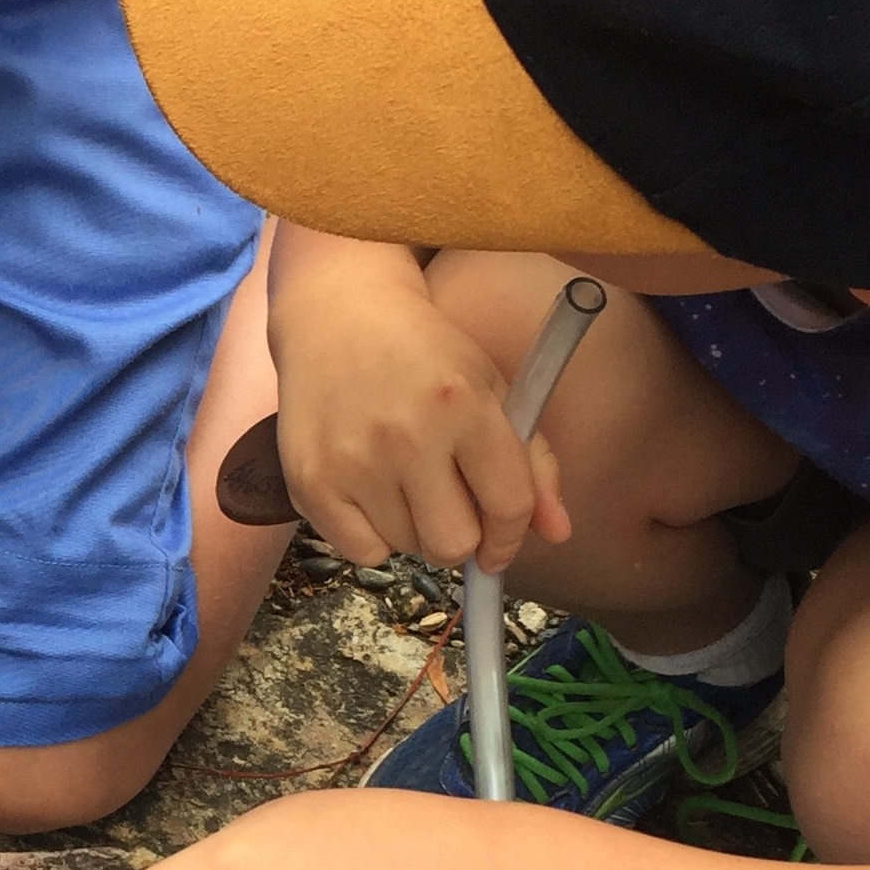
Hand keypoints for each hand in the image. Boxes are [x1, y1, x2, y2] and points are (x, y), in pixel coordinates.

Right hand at [272, 260, 568, 573]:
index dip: (511, 539)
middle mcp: (408, 437)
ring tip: (403, 485)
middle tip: (448, 509)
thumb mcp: (490, 389)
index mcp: (465, 405)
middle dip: (460, 537)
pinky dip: (372, 537)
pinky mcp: (311, 481)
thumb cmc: (423, 354)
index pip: (508, 505)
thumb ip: (531, 462)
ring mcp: (353, 462)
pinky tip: (370, 495)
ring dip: (414, 530)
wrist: (338, 317)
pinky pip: (361, 552)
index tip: (499, 547)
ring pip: (407, 548)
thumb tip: (558, 533)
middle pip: (453, 544)